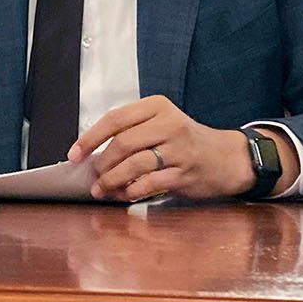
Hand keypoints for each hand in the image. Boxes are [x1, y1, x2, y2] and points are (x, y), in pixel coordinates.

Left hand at [70, 95, 287, 201]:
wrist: (227, 158)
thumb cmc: (186, 142)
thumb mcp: (162, 124)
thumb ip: (132, 133)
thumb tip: (93, 153)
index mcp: (158, 107)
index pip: (115, 119)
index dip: (90, 139)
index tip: (74, 155)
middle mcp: (169, 124)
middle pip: (122, 144)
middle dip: (102, 164)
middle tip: (93, 177)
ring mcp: (178, 149)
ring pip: (133, 165)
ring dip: (112, 181)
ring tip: (102, 190)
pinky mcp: (184, 172)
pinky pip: (148, 184)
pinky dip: (131, 192)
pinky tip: (125, 195)